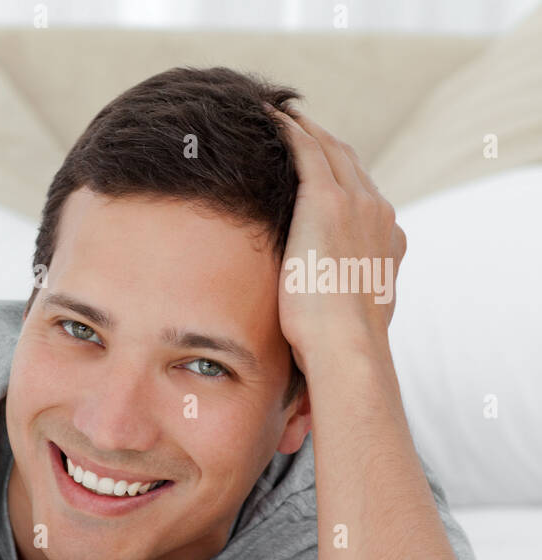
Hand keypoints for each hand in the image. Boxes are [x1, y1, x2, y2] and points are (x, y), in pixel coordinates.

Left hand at [267, 103, 405, 367]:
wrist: (346, 344)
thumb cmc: (340, 346)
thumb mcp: (351, 319)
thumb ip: (345, 303)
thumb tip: (330, 320)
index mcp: (388, 240)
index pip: (364, 195)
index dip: (342, 175)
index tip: (322, 166)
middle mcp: (379, 213)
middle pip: (350, 163)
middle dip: (326, 142)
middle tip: (299, 125)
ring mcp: (357, 203)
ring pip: (330, 150)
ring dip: (307, 129)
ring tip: (283, 113)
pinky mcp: (326, 201)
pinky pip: (306, 151)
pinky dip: (290, 130)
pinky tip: (271, 117)